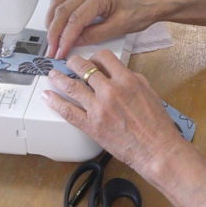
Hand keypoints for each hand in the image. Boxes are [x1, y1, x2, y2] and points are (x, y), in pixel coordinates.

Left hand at [42, 50, 188, 179]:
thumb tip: (116, 73)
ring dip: (59, 78)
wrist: (156, 149)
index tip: (91, 60)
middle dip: (73, 63)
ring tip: (53, 74)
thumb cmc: (157, 125)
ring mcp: (98, 109)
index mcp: (127, 80)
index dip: (94, 56)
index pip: (103, 57)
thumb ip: (130, 79)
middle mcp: (110, 91)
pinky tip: (49, 96)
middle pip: (83, 68)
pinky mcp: (91, 126)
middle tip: (69, 63)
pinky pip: (68, 111)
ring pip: (72, 86)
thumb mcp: (149, 92)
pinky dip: (55, 102)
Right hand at [45, 0, 157, 58]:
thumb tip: (73, 42)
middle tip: (51, 50)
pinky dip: (58, 14)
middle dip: (54, 32)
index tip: (59, 52)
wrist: (152, 2)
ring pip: (58, 2)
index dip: (65, 38)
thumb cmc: (141, 11)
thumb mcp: (118, 27)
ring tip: (51, 41)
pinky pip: (65, 0)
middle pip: (62, 10)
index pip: (74, 19)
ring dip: (52, 22)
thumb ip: (93, 35)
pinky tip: (57, 27)